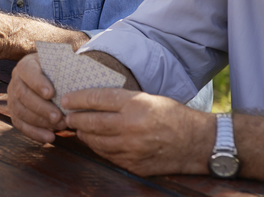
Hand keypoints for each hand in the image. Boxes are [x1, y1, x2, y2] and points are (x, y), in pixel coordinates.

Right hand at [8, 54, 66, 142]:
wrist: (52, 81)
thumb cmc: (60, 72)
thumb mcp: (61, 64)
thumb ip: (66, 65)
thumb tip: (78, 63)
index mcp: (26, 65)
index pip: (27, 71)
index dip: (37, 83)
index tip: (51, 93)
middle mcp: (16, 80)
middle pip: (22, 95)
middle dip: (41, 108)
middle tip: (58, 117)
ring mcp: (13, 97)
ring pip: (20, 111)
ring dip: (40, 122)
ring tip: (59, 127)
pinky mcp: (15, 113)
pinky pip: (20, 125)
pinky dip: (35, 133)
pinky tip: (50, 137)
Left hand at [62, 88, 210, 176]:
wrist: (196, 143)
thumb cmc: (172, 116)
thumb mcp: (149, 98)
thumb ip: (122, 100)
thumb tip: (93, 99)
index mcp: (136, 105)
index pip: (98, 98)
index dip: (78, 98)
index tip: (67, 99)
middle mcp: (131, 127)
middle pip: (91, 122)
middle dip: (75, 118)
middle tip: (67, 115)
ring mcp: (131, 149)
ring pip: (95, 141)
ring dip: (83, 134)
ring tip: (78, 128)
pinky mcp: (133, 164)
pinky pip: (106, 155)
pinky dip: (97, 147)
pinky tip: (94, 141)